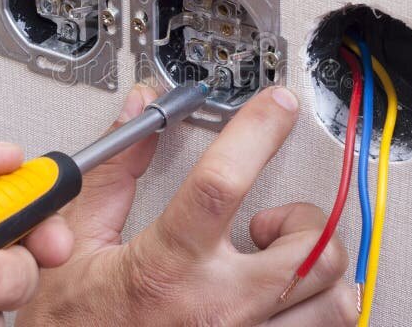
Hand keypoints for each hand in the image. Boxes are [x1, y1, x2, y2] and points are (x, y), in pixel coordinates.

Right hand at [17, 85, 357, 325]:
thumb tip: (139, 114)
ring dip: (317, 269)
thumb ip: (115, 174)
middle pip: (310, 250)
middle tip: (272, 219)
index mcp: (164, 270)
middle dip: (306, 219)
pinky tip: (280, 297)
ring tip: (277, 262)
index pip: (221, 184)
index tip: (275, 106)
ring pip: (334, 300)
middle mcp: (215, 311)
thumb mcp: (78, 245)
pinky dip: (313, 308)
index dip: (256, 131)